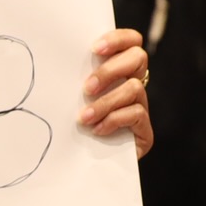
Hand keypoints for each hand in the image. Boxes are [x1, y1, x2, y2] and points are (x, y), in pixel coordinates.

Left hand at [80, 28, 152, 158]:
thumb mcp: (74, 96)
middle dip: (110, 71)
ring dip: (106, 102)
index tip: (94, 49)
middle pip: (138, 57)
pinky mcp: (145, 131)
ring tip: (84, 117)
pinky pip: (136, 114)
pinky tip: (97, 130)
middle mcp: (134, 83)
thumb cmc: (73, 124)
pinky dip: (114, 120)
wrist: (83, 166)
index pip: (131, 41)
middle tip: (87, 88)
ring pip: (133, 88)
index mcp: (118, 70)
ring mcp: (141, 107)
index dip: (118, 40)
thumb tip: (60, 57)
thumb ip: (76, 77)